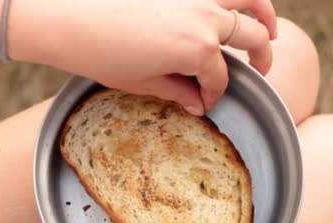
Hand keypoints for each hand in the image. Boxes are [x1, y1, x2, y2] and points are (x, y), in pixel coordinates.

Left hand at [10, 0, 276, 114]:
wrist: (63, 12)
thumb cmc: (99, 52)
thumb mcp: (142, 81)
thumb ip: (179, 91)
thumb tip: (199, 103)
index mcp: (199, 50)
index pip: (220, 77)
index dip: (217, 93)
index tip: (208, 101)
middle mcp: (207, 17)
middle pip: (251, 36)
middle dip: (261, 57)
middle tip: (262, 68)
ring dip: (265, 14)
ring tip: (269, 29)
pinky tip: (229, 7)